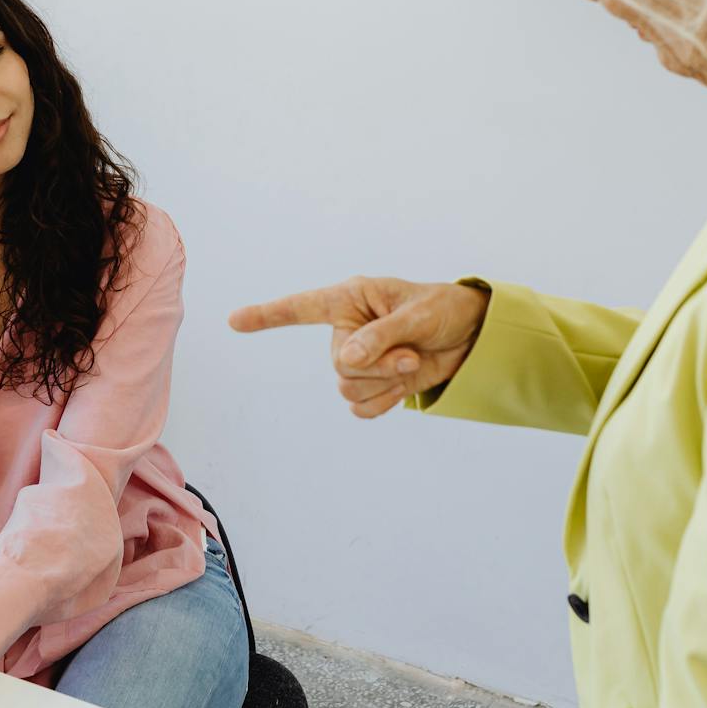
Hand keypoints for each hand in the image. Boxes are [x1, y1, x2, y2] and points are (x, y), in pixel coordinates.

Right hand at [229, 276, 490, 417]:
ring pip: (347, 389)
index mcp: (350, 300)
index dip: (267, 315)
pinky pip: (361, 407)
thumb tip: (345, 360)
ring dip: (384, 383)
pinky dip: (385, 402)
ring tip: (411, 363)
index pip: (300, 307)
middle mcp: (347, 330)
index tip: (234, 321)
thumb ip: (379, 336)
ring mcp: (359, 359)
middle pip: (337, 365)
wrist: (472, 337)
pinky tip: (405, 386)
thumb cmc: (443, 310)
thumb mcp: (416, 316)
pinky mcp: (374, 384)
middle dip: (376, 366)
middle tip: (408, 353)